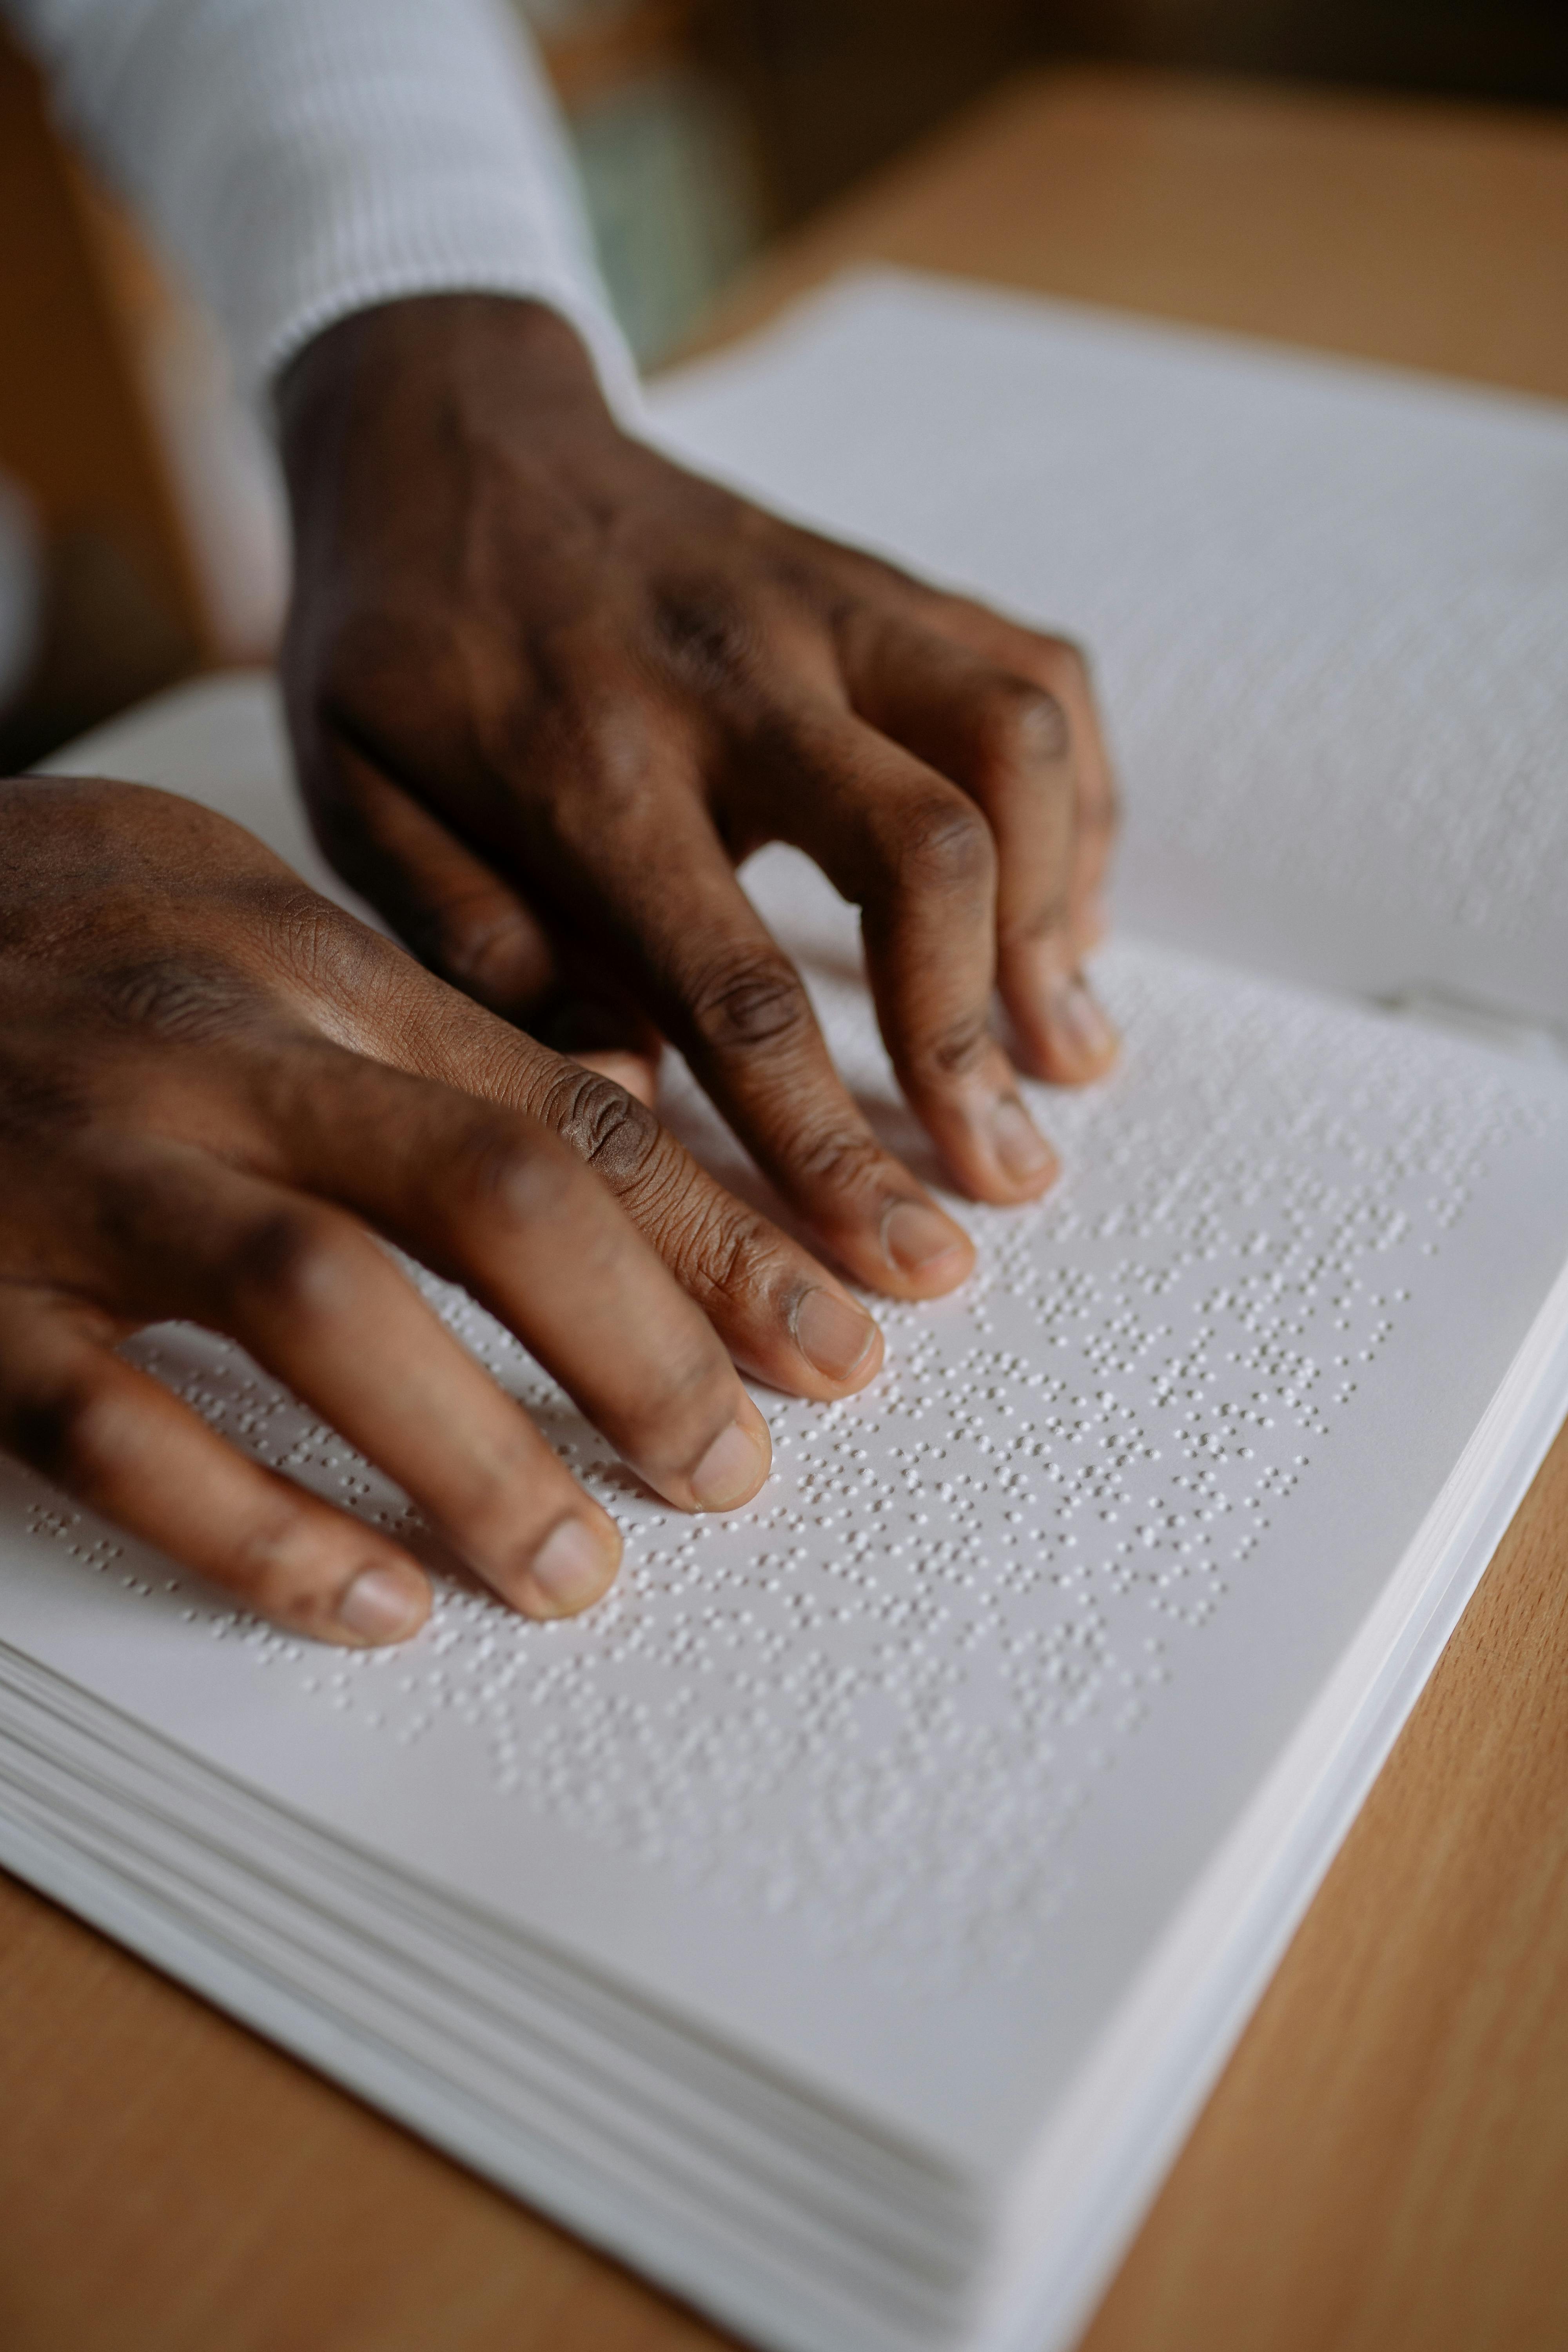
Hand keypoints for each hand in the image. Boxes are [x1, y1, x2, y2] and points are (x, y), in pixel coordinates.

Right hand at [0, 778, 884, 1645]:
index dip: (720, 1233)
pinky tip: (371, 1604)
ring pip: (321, 1307)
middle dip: (645, 1343)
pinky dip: (254, 1528)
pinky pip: (116, 1426)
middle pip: (486, 1192)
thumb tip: (610, 1129)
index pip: (560, 1103)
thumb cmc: (23, 937)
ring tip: (581, 1570)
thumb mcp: (221, 918)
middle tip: (738, 1469)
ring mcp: (73, 1175)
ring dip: (476, 1456)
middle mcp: (203, 1055)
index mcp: (289, 959)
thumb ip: (401, 1026)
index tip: (845, 1332)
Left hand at [280, 295, 1117, 1301]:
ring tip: (1065, 1053)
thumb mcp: (362, 800)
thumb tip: (622, 1098)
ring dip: (1061, 917)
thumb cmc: (397, 641)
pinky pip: (1035, 677)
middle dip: (974, 1038)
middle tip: (1003, 1173)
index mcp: (584, 762)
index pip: (735, 986)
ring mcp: (825, 604)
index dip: (827, 1139)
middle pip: (924, 851)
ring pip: (1015, 742)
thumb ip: (480, 949)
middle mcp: (731, 675)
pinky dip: (1080, 809)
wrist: (442, 421)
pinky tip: (1063, 915)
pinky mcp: (881, 576)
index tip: (892, 1254)